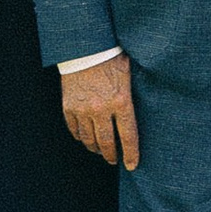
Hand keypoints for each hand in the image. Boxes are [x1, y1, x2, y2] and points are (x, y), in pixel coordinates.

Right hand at [60, 49, 141, 169]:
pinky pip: (75, 130)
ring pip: (89, 139)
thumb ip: (133, 96)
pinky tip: (85, 138)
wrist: (86, 45)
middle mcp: (102, 109)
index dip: (131, 154)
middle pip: (107, 143)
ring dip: (96, 148)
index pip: (128, 136)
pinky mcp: (69, 106)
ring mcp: (83, 109)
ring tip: (100, 151)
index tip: (133, 165)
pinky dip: (80, 137)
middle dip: (112, 155)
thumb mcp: (130, 74)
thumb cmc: (112, 57)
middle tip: (114, 160)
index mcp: (121, 101)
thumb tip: (140, 113)